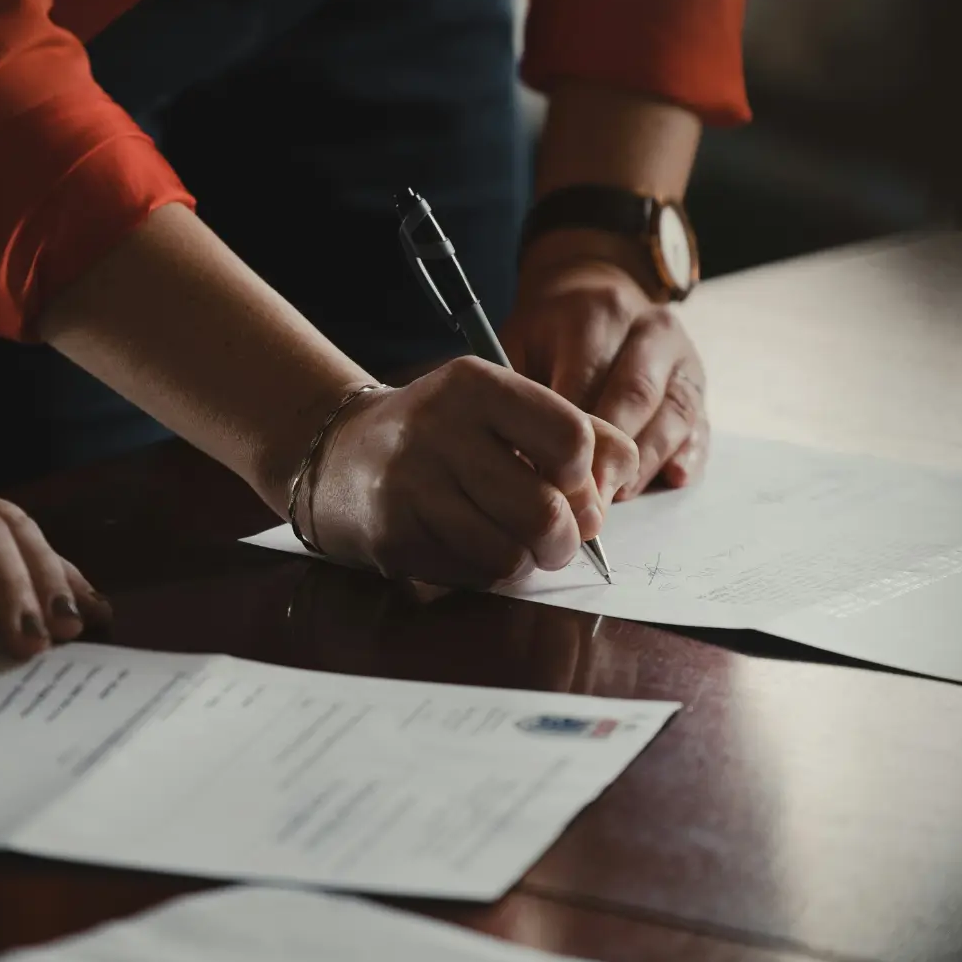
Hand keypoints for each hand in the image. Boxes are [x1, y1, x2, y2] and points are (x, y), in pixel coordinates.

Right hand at [306, 358, 639, 585]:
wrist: (339, 453)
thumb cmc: (442, 433)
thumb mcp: (502, 407)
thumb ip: (574, 430)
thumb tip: (621, 479)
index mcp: (476, 385)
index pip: (572, 438)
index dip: (586, 476)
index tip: (571, 483)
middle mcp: (439, 429)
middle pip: (546, 511)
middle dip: (566, 539)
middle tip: (557, 537)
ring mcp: (411, 485)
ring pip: (511, 554)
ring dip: (526, 561)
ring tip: (514, 542)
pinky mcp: (393, 536)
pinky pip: (473, 576)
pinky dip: (487, 573)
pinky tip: (469, 546)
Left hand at [504, 240, 709, 498]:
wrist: (594, 295)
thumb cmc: (549, 333)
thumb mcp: (521, 343)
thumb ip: (522, 393)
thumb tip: (522, 461)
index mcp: (600, 313)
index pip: (588, 379)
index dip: (569, 434)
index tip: (549, 476)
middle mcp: (650, 329)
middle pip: (636, 396)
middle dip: (610, 454)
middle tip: (585, 499)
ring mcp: (683, 357)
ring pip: (673, 414)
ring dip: (646, 462)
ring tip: (617, 497)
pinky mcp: (698, 385)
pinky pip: (701, 425)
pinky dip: (688, 456)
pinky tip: (671, 478)